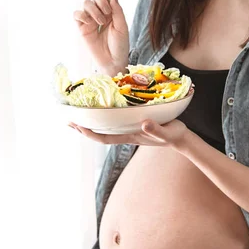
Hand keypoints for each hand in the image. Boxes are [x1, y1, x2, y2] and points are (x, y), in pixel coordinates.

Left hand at [68, 118, 188, 150]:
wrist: (180, 137)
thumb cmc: (173, 135)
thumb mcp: (166, 132)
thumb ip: (156, 130)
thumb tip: (144, 124)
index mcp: (130, 136)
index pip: (104, 138)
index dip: (90, 134)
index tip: (78, 127)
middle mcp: (126, 134)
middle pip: (100, 134)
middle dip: (84, 129)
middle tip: (69, 121)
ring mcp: (129, 130)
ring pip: (106, 128)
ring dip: (92, 123)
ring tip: (79, 115)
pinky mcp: (134, 124)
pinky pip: (115, 122)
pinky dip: (104, 117)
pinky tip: (101, 110)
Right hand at [73, 0, 129, 73]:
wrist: (113, 61)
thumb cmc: (120, 45)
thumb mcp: (122, 27)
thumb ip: (117, 10)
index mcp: (112, 11)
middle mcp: (100, 13)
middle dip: (100, 0)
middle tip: (107, 12)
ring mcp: (90, 20)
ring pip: (86, 3)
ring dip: (94, 10)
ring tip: (101, 22)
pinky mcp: (82, 28)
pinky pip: (77, 15)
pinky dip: (82, 15)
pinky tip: (89, 23)